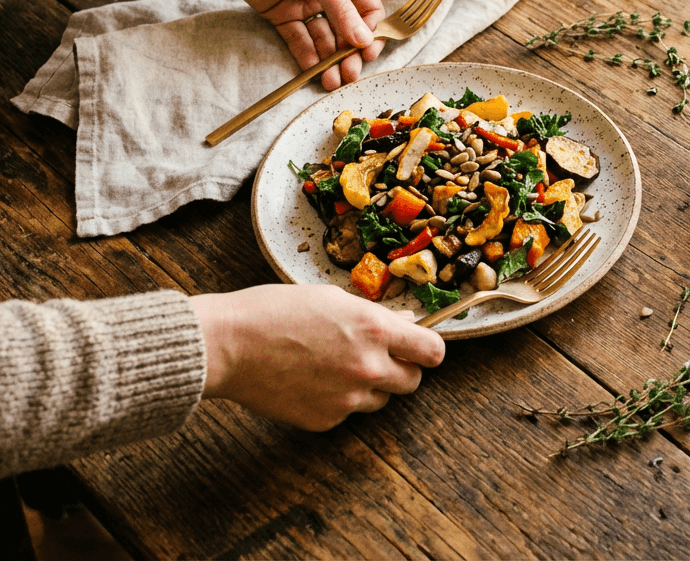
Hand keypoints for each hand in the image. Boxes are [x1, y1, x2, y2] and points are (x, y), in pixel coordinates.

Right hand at [191, 284, 444, 429]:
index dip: (428, 348)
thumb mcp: (332, 299)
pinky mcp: (325, 420)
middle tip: (379, 356)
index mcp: (374, 329)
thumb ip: (375, 314)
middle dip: (402, 368)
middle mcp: (368, 367)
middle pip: (413, 381)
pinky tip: (312, 380)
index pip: (432, 351)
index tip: (421, 347)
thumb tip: (406, 321)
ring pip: (381, 399)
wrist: (227, 345)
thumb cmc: (274, 311)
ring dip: (371, 385)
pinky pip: (348, 412)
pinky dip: (339, 400)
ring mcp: (347, 398)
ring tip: (335, 365)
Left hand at [201, 0, 385, 89]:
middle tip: (349, 74)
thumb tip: (365, 41)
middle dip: (349, 53)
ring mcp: (305, 4)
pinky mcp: (282, 15)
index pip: (368, 11)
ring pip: (324, 38)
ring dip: (329, 59)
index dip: (371, 33)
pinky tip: (313, 68)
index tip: (367, 53)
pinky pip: (299, 39)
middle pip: (347, 30)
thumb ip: (341, 10)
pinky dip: (306, 54)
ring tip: (331, 80)